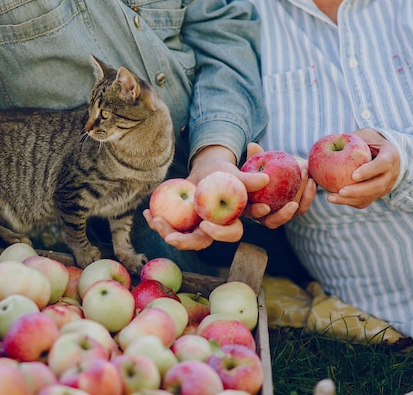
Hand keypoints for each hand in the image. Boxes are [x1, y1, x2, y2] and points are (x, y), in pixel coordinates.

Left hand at [144, 145, 266, 250]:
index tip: (206, 225)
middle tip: (170, 238)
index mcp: (231, 223)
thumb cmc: (225, 172)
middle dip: (184, 242)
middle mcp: (213, 231)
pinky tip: (147, 212)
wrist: (208, 170)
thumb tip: (266, 178)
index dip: (220, 233)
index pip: (230, 234)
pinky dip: (157, 221)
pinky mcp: (182, 224)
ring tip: (155, 220)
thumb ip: (248, 179)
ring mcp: (195, 229)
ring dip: (166, 232)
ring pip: (181, 238)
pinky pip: (169, 227)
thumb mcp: (236, 174)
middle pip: (200, 242)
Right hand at [240, 143, 315, 228]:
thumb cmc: (256, 167)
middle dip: (284, 215)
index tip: (266, 207)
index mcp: (249, 205)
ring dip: (300, 198)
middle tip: (293, 205)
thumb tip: (253, 145)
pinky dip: (308, 194)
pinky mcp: (294, 208)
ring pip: (291, 213)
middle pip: (273, 222)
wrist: (273, 171)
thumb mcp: (253, 161)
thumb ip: (253, 156)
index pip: (252, 213)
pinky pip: (303, 206)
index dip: (258, 212)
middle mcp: (264, 214)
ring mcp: (280, 212)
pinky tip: (312, 181)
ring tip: (305, 180)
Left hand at [327, 128, 399, 208]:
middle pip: (378, 186)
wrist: (383, 152)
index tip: (353, 176)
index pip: (383, 164)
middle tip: (340, 191)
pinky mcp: (377, 193)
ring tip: (331, 197)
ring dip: (350, 199)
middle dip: (358, 191)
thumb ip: (353, 138)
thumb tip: (331, 140)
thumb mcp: (364, 135)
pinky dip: (349, 202)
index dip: (369, 171)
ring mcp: (386, 185)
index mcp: (390, 155)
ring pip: (371, 196)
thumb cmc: (370, 140)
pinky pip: (364, 201)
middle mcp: (391, 173)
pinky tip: (334, 198)